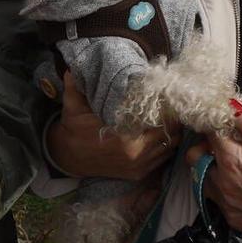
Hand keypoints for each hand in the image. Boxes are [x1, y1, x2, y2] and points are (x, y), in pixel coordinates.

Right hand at [46, 76, 176, 182]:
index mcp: (124, 138)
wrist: (68, 157)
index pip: (161, 121)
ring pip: (171, 147)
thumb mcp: (73, 106)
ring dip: (172, 132)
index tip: (166, 95)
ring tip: (168, 117)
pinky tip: (160, 134)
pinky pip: (163, 159)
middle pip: (171, 133)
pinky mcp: (138, 174)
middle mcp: (136, 154)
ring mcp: (139, 166)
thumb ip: (76, 87)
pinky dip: (165, 147)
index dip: (167, 107)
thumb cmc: (74, 130)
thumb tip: (73, 68)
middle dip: (173, 118)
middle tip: (171, 104)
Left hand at [187, 102, 241, 242]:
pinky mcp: (231, 219)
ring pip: (202, 179)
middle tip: (228, 146)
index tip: (224, 125)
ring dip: (211, 169)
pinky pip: (215, 199)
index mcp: (231, 162)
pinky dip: (222, 189)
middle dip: (205, 147)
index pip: (208, 134)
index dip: (214, 126)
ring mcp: (225, 204)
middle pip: (195, 158)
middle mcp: (221, 184)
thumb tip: (230, 105)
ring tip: (237, 166)